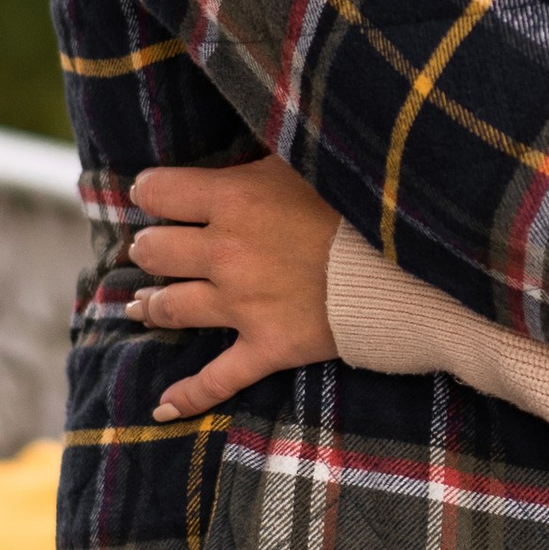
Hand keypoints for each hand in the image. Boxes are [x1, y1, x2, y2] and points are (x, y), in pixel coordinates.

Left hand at [127, 157, 344, 419]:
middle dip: (149, 248)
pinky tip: (163, 406)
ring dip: (150, 305)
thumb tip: (237, 143)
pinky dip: (188, 395)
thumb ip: (262, 158)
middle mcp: (225, 253)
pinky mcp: (267, 345)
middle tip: (152, 248)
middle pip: (155, 251)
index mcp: (233, 200)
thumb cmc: (360, 203)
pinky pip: (217, 378)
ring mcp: (242, 305)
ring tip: (140, 305)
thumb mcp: (305, 161)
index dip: (150, 190)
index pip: (159, 191)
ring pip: (171, 307)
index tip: (152, 193)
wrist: (408, 265)